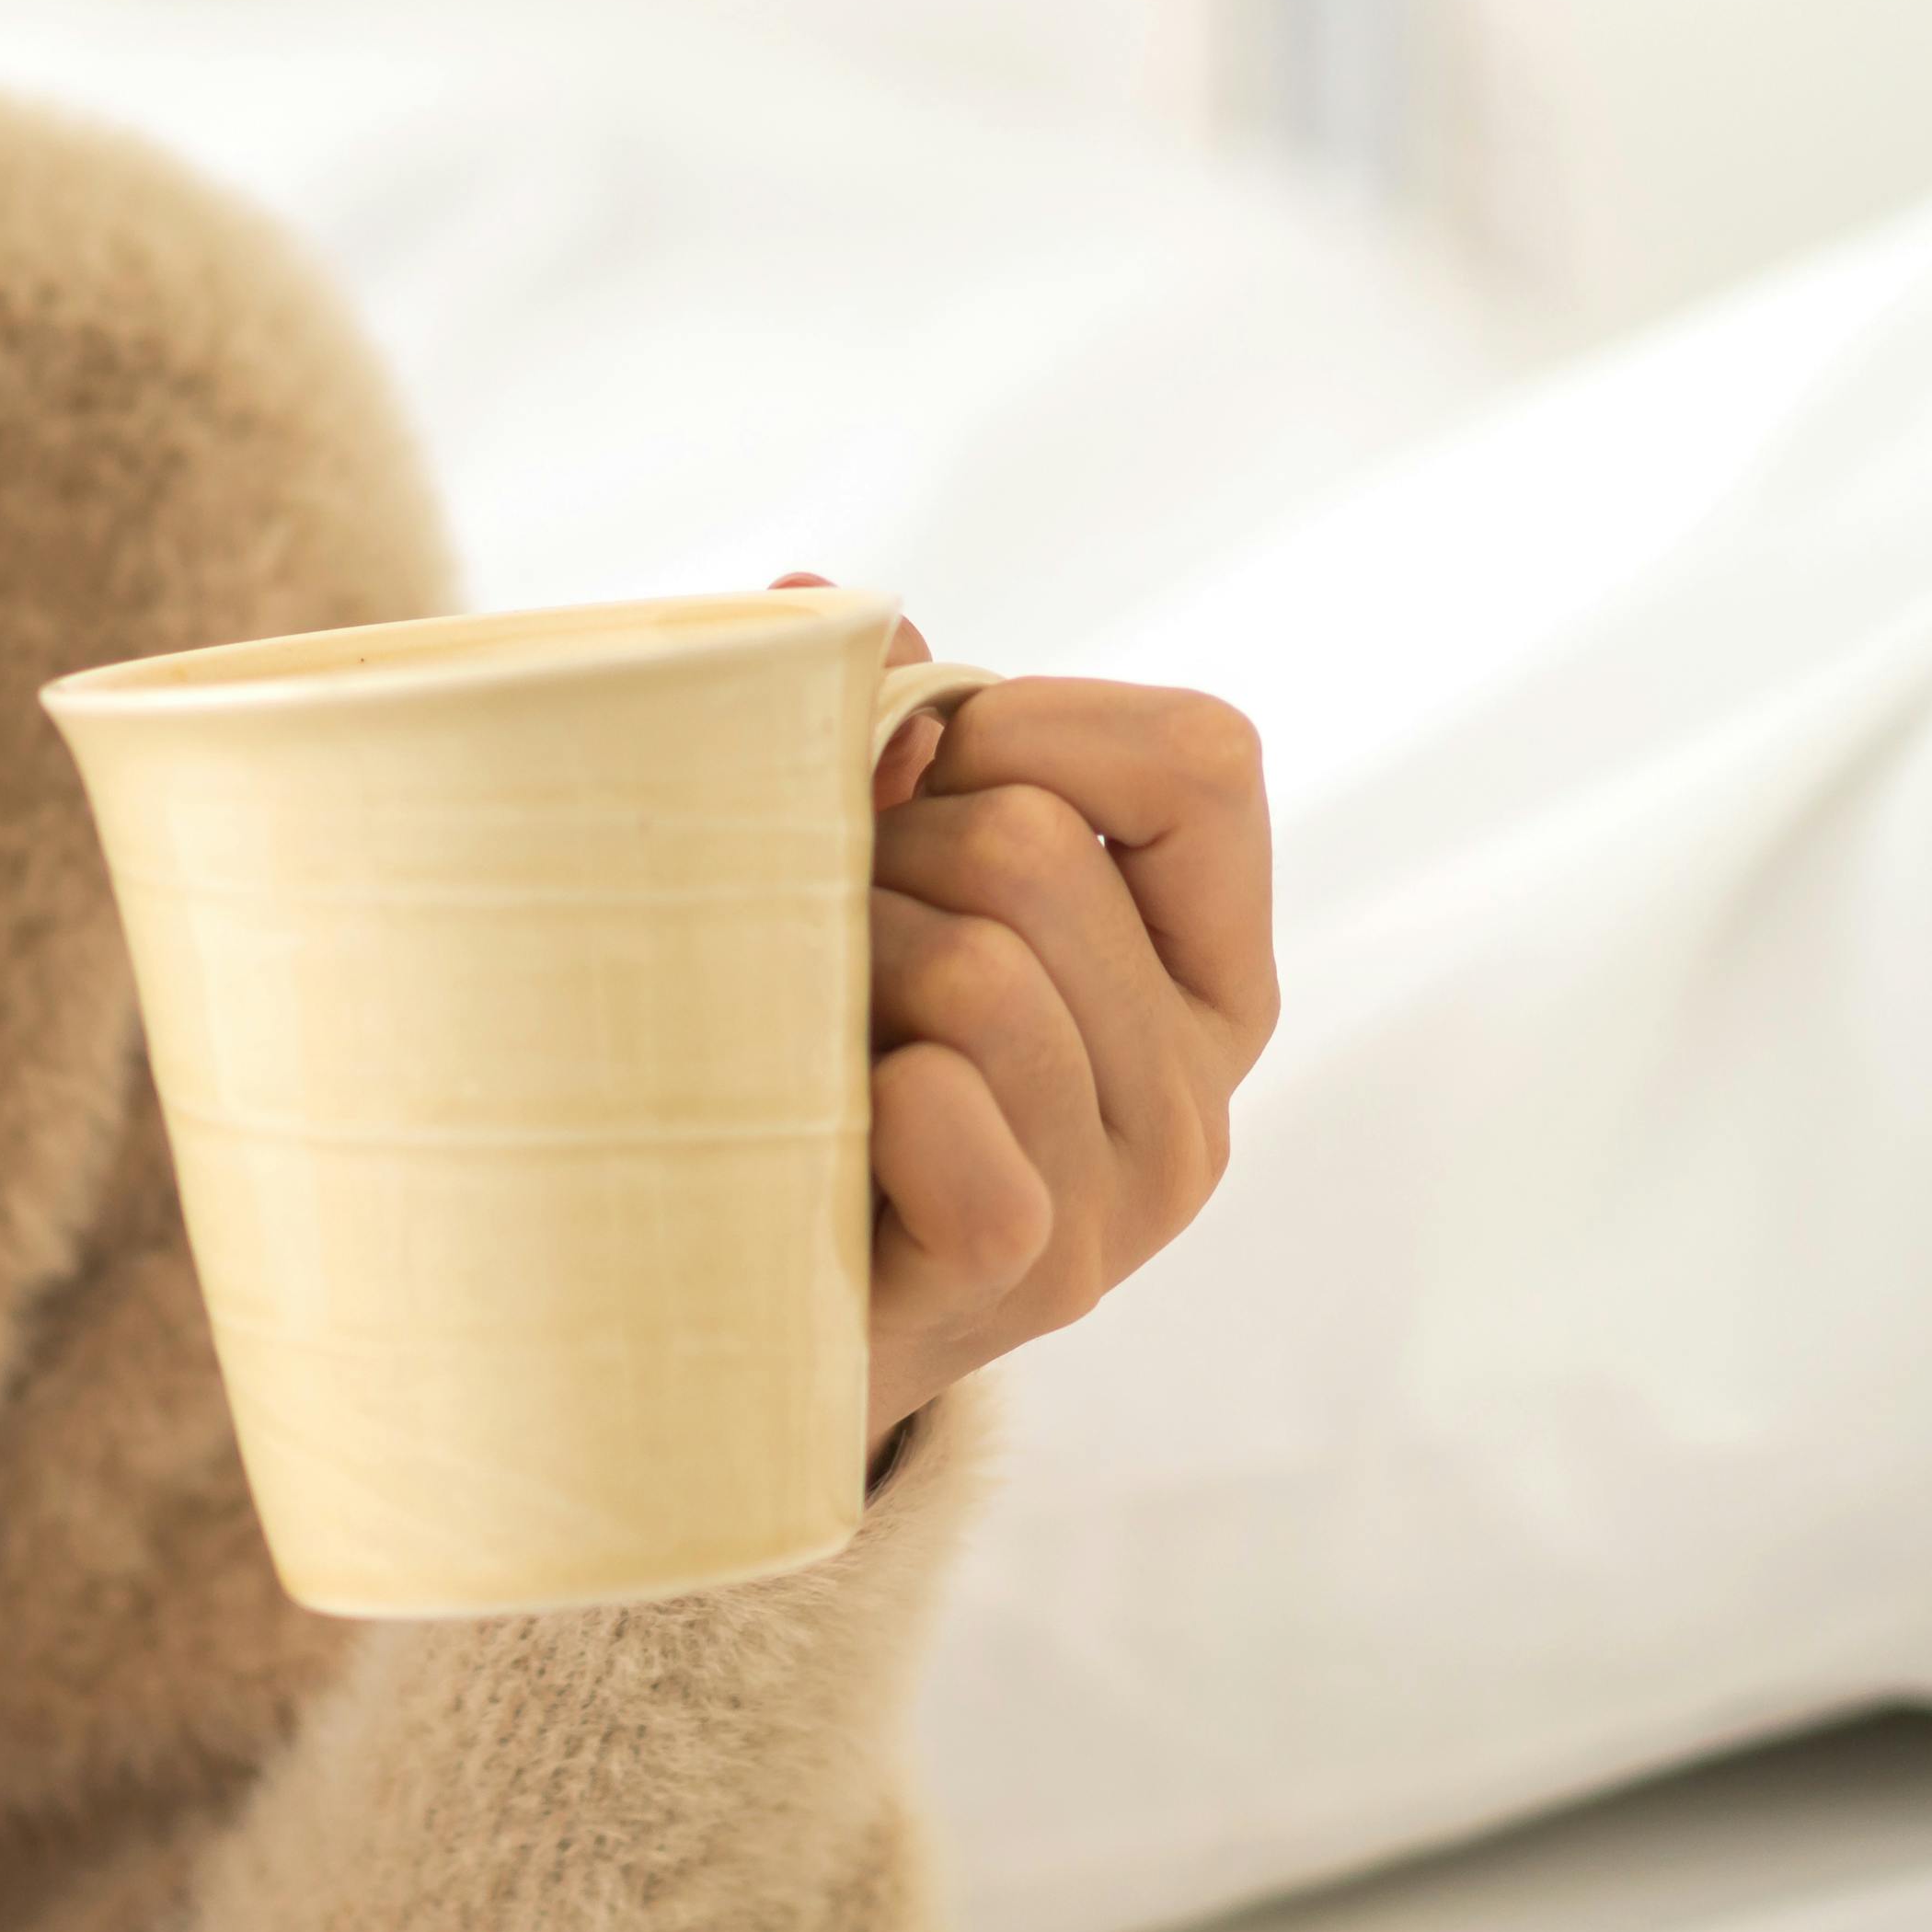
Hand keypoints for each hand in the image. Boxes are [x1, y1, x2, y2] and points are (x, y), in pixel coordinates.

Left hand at [784, 585, 1277, 1441]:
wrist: (725, 1323)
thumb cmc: (807, 1064)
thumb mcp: (875, 887)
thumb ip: (887, 738)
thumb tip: (821, 608)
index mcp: (1206, 973)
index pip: (1201, 757)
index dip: (1026, 720)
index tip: (910, 778)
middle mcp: (1202, 1089)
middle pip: (1039, 848)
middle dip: (878, 850)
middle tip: (810, 930)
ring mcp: (1130, 1198)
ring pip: (981, 966)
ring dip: (841, 961)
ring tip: (797, 1024)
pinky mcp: (1035, 1273)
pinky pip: (947, 1104)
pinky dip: (851, 1086)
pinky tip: (815, 1124)